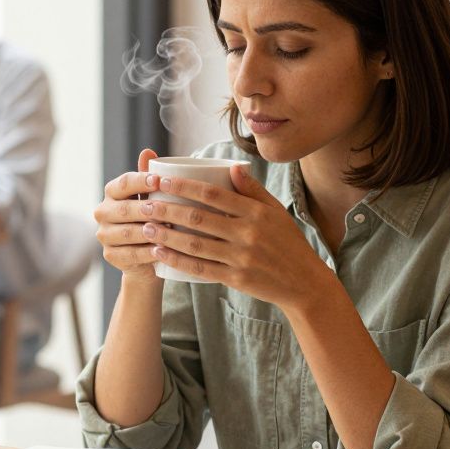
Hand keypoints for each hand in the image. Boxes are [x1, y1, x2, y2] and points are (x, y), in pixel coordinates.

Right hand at [94, 149, 161, 282]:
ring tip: (170, 230)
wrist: (148, 256)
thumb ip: (149, 176)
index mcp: (112, 193)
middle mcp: (103, 212)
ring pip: (127, 232)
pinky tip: (163, 249)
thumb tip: (148, 150)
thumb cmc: (152, 218)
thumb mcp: (152, 196)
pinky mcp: (110, 255)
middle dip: (147, 209)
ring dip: (150, 231)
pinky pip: (130, 254)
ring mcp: (104, 235)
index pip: (123, 183)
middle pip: (124, 209)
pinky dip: (148, 252)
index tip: (160, 181)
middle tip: (168, 210)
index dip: (141, 181)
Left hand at [139, 163, 331, 308]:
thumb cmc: (288, 242)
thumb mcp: (276, 212)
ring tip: (146, 227)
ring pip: (196, 245)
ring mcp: (241, 257)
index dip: (184, 186)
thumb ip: (253, 190)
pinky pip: (201, 269)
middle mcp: (248, 233)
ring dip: (167, 236)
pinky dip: (178, 261)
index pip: (213, 194)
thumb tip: (233, 166)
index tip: (162, 180)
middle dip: (168, 210)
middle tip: (145, 204)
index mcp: (256, 212)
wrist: (304, 283)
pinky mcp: (236, 279)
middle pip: (199, 218)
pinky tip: (160, 253)